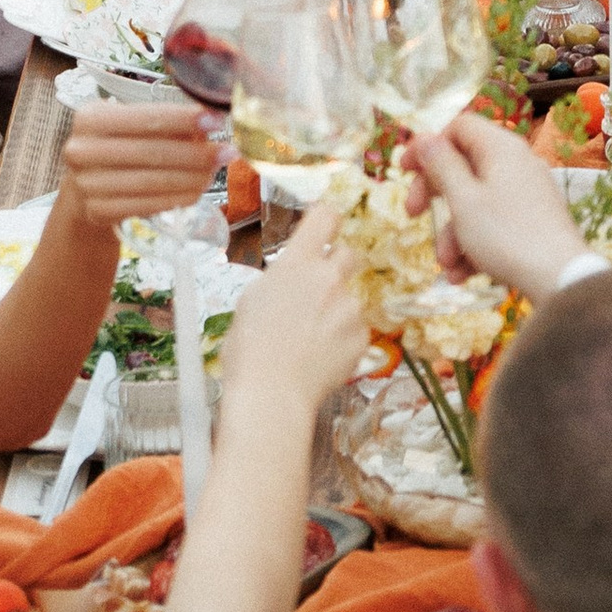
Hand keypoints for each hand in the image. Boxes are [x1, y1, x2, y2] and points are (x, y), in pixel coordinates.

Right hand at [55, 93, 214, 228]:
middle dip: (196, 153)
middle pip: (152, 152)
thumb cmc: (116, 146)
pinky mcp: (97, 212)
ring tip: (215, 171)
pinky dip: (177, 198)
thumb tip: (210, 122)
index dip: (183, 120)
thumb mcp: (128, 125)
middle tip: (227, 152)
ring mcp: (87, 184)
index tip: (216, 120)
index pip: (145, 117)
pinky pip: (147, 205)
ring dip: (192, 177)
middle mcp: (82, 150)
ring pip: (152, 182)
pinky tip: (196, 191)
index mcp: (89, 118)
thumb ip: (164, 121)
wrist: (83, 186)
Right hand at [217, 202, 367, 418]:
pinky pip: (357, 328)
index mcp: (296, 264)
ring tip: (311, 338)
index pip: (325, 217)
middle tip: (319, 290)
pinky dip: (343, 339)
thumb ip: (280, 280)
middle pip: (348, 254)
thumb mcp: (252, 301)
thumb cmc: (249, 350)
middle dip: (336, 267)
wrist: (272, 394)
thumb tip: (290, 278)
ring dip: (337, 309)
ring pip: (350, 297)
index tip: (326, 224)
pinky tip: (321, 355)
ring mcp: (349, 307)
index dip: (327, 219)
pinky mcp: (362, 336)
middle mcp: (328, 278)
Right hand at [404, 110, 585, 298]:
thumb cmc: (507, 236)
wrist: (561, 280)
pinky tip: (463, 275)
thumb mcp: (463, 199)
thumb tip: (425, 139)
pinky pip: (496, 224)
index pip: (459, 127)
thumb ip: (441, 165)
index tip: (406, 169)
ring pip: (477, 203)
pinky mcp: (534, 222)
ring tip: (447, 265)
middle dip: (435, 194)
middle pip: (464, 166)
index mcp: (501, 148)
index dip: (428, 145)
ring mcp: (529, 194)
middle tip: (413, 214)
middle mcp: (518, 164)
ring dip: (453, 233)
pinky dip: (475, 245)